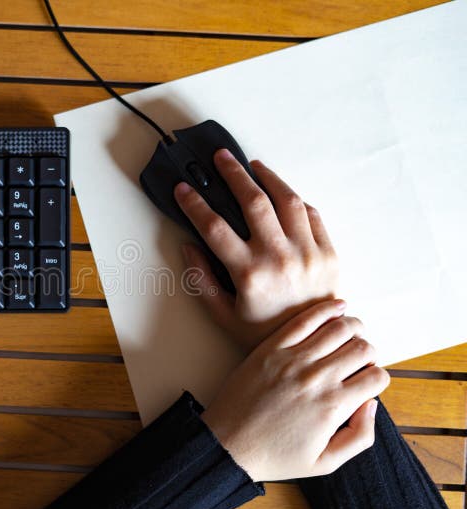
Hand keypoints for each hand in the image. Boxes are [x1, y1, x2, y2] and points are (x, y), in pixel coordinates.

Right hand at [174, 148, 337, 351]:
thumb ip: (201, 280)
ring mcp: (308, 253)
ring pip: (287, 200)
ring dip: (268, 177)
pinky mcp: (329, 253)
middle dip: (233, 174)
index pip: (214, 227)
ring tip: (253, 166)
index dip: (195, 204)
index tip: (184, 190)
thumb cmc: (266, 332)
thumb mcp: (223, 315)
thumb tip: (189, 247)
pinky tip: (280, 193)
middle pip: (253, 201)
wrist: (314, 344)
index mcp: (249, 274)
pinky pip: (311, 214)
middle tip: (221, 158)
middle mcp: (279, 258)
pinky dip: (294, 199)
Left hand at [200, 299, 389, 481]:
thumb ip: (360, 437)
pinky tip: (338, 307)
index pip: (377, 377)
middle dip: (369, 352)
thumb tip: (372, 403)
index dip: (378, 378)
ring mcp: (292, 359)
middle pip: (363, 348)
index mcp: (333, 406)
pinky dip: (327, 309)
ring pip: (340, 328)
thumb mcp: (326, 463)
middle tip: (358, 359)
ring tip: (352, 334)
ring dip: (354, 327)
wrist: (228, 445)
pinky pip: (305, 319)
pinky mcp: (271, 347)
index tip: (366, 382)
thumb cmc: (275, 456)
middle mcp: (317, 378)